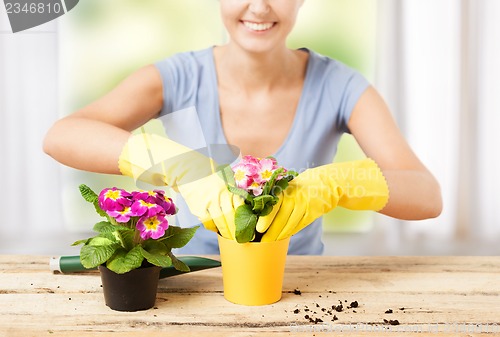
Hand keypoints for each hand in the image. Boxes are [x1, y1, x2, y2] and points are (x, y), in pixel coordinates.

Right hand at [177, 166, 243, 239]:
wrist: (188, 168)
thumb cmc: (206, 170)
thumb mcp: (223, 174)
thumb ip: (231, 187)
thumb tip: (240, 201)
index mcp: (229, 186)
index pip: (239, 205)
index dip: (243, 217)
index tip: (246, 225)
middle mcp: (220, 194)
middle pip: (231, 215)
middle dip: (235, 228)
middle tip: (239, 237)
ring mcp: (209, 201)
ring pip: (220, 220)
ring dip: (225, 230)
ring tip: (228, 236)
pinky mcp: (197, 206)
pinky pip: (207, 220)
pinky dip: (211, 226)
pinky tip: (214, 229)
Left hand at [258, 159, 388, 241]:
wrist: (328, 183)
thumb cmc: (303, 186)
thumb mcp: (289, 186)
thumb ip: (278, 198)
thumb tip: (261, 214)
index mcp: (285, 190)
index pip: (272, 206)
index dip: (265, 219)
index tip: (258, 229)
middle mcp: (294, 197)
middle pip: (279, 219)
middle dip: (270, 232)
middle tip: (261, 241)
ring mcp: (304, 205)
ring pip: (289, 225)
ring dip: (279, 235)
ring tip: (270, 242)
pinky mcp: (313, 212)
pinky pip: (299, 225)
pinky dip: (291, 231)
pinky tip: (284, 236)